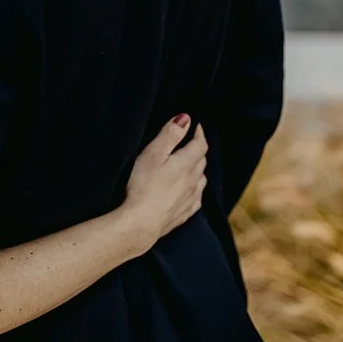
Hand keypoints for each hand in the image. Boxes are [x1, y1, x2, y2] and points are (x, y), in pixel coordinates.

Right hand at [122, 115, 207, 253]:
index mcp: (186, 164)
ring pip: (201, 179)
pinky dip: (195, 189)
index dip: (198, 133)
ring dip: (198, 169)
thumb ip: (170, 135)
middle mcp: (193, 181)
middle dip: (197, 149)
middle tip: (189, 141)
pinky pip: (197, 198)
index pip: (200, 144)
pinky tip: (189, 190)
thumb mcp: (153, 153)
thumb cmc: (142, 185)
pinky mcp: (184, 213)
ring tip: (189, 164)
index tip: (194, 125)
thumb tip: (185, 119)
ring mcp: (190, 199)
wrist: (141, 222)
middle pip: (201, 161)